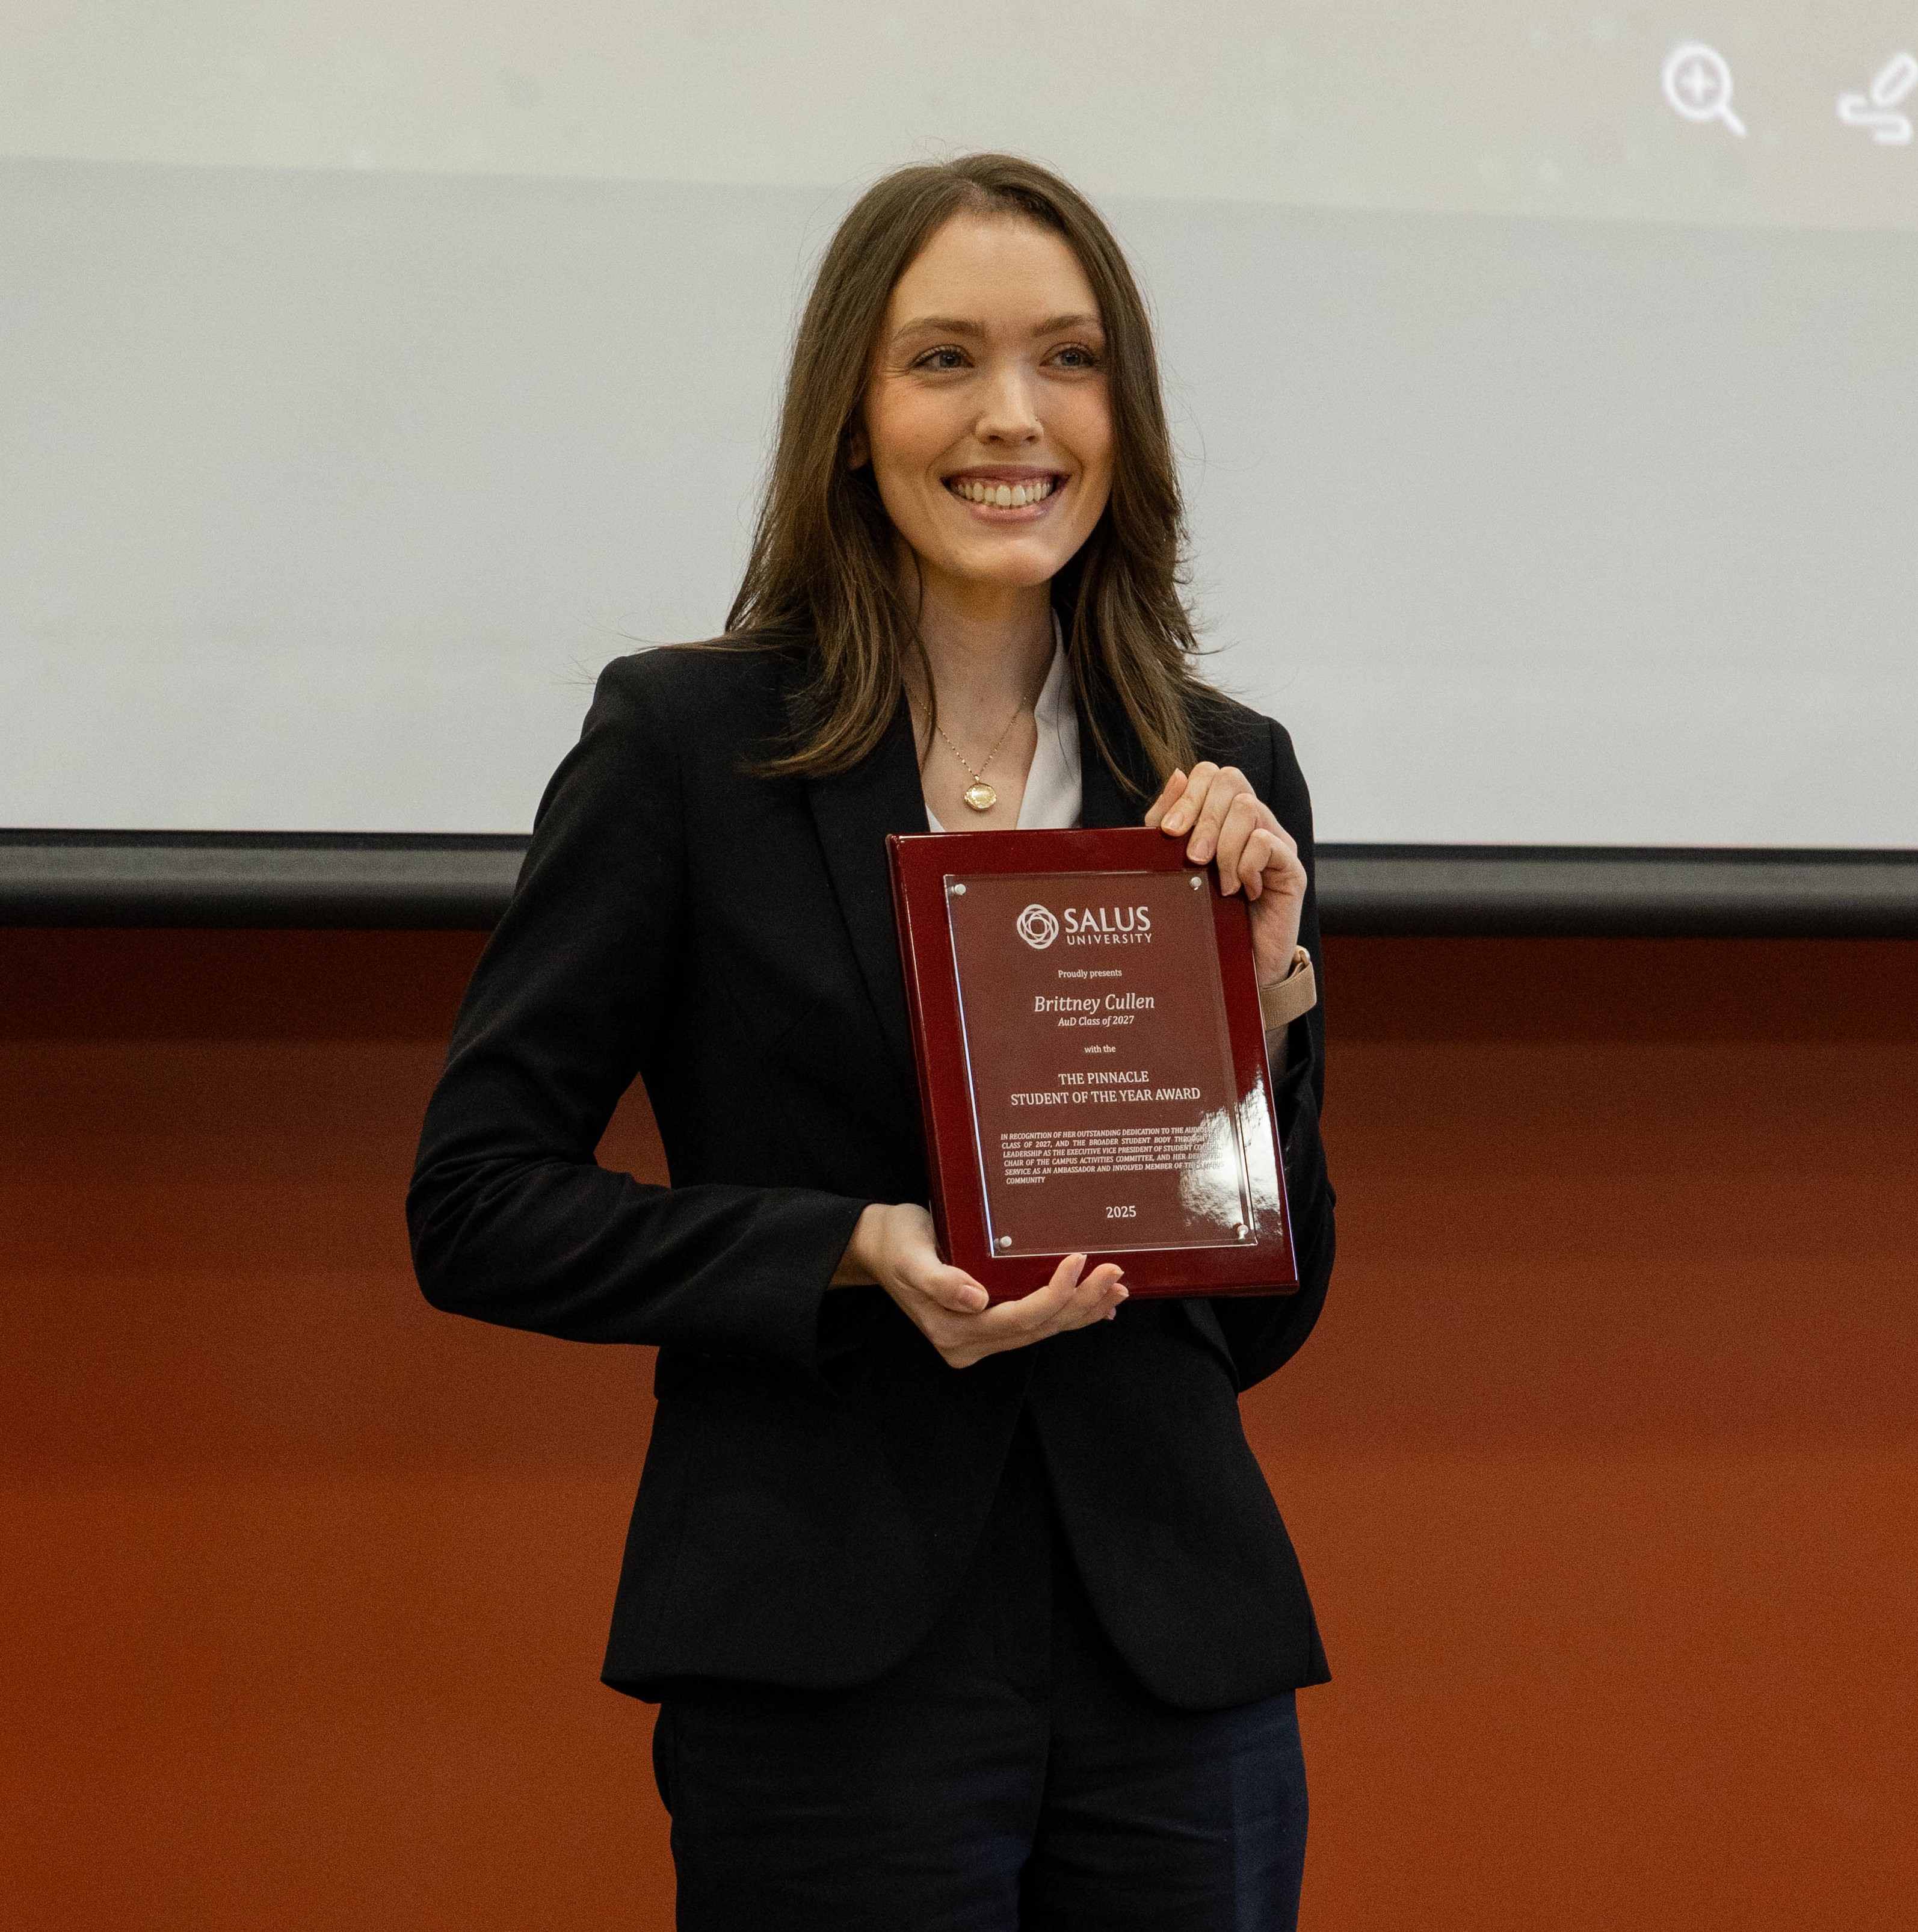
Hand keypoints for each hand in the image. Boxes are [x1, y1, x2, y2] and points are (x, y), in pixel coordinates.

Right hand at [834, 1203, 1126, 1369]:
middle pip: (1037, 1328)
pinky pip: (1035, 1325)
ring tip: (1117, 1288)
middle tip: (1114, 1273)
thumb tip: (976, 1299)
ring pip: (1042, 1329)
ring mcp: (979, 1337)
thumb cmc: (895, 1242)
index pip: (1018, 1319)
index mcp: (952, 1330)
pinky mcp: (988, 1323)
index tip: (1079, 1262)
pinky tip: (1098, 1307)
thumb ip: (940, 1280)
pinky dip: (1067, 1314)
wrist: (877, 1246)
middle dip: (1080, 1302)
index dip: (1054, 1294)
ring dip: (1081, 1310)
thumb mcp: (911, 1255)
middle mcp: (969, 1342)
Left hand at [1144, 763, 1305, 985]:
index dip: (1188, 795)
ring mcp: (1275, 842)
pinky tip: (1240, 891)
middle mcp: (1253, 822)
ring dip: (1224, 846)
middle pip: (1231, 780)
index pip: (1211, 774)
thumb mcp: (1174, 867)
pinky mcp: (1291, 868)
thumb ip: (1169, 823)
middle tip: (1193, 858)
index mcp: (1223, 818)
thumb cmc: (1204, 917)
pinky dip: (1246, 864)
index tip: (1169, 832)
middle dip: (1203, 818)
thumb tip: (1177, 775)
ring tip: (1218, 883)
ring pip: (1247, 808)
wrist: (1233, 968)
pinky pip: (1266, 842)